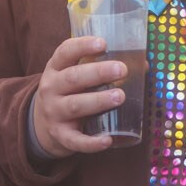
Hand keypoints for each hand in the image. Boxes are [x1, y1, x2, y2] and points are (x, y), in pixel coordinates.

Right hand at [31, 35, 129, 157]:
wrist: (41, 125)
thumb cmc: (68, 93)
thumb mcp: (75, 76)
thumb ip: (101, 68)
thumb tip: (144, 65)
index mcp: (56, 68)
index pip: (65, 52)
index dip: (82, 46)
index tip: (103, 43)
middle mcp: (51, 88)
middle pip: (73, 78)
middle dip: (98, 72)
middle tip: (122, 69)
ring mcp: (54, 113)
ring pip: (75, 105)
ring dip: (98, 100)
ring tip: (119, 96)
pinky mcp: (60, 135)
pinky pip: (75, 140)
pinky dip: (90, 142)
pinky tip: (107, 141)